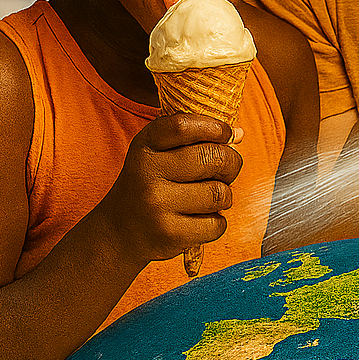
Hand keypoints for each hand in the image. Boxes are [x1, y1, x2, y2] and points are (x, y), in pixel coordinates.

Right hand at [94, 113, 241, 264]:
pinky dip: (217, 222)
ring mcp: (157, 205)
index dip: (215, 127)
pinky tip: (201, 219)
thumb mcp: (157, 153)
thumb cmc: (149, 185)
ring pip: (219, 193)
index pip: (184, 125)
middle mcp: (147, 173)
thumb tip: (239, 134)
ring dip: (224, 196)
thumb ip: (193, 139)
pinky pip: (216, 224)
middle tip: (225, 171)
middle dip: (230, 163)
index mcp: (145, 146)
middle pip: (213, 158)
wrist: (119, 232)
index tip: (228, 134)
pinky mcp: (169, 234)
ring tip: (209, 198)